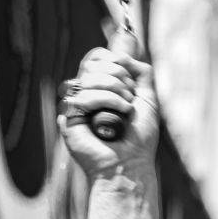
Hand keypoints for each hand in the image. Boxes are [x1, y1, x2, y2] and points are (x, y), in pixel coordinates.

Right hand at [58, 32, 159, 177]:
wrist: (132, 163)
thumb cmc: (140, 138)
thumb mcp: (148, 99)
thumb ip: (141, 72)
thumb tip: (123, 55)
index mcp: (101, 88)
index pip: (96, 58)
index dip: (113, 60)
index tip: (130, 80)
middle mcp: (86, 94)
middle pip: (92, 64)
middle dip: (118, 77)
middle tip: (130, 98)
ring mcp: (76, 105)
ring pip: (88, 77)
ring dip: (115, 90)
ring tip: (126, 110)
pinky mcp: (68, 118)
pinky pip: (82, 96)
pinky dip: (105, 101)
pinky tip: (117, 116)